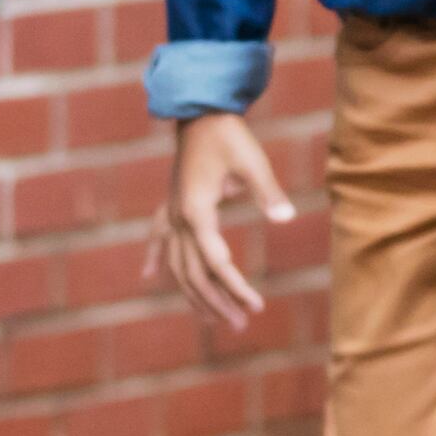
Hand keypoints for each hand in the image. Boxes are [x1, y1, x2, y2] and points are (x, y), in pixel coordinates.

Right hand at [152, 111, 293, 331]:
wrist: (201, 112)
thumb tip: (287, 218)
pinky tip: (148, 278)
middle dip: (217, 301)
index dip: (235, 286)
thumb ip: (267, 192)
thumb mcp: (253, 162)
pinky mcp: (171, 206)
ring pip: (177, 264)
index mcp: (196, 211)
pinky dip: (155, 259)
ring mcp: (171, 213)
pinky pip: (158, 239)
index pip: (215, 261)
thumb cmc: (230, 136)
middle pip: (194, 272)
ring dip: (194, 293)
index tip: (256, 305)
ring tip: (214, 318)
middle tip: (242, 324)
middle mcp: (178, 218)